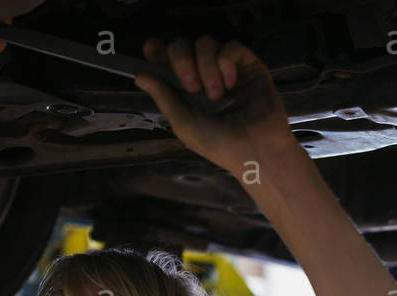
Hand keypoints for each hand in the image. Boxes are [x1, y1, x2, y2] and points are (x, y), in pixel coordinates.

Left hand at [133, 36, 296, 174]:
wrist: (256, 152)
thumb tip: (140, 75)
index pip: (166, 59)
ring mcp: (226, 69)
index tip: (152, 50)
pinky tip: (231, 84)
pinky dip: (226, 62)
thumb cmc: (221, 145)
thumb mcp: (184, 124)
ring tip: (217, 94)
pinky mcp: (248, 66)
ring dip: (207, 66)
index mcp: (185, 90)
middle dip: (182, 60)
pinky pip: (231, 47)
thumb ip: (163, 98)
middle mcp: (203, 75)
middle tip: (192, 86)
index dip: (157, 51)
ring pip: (206, 43)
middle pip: (183, 45)